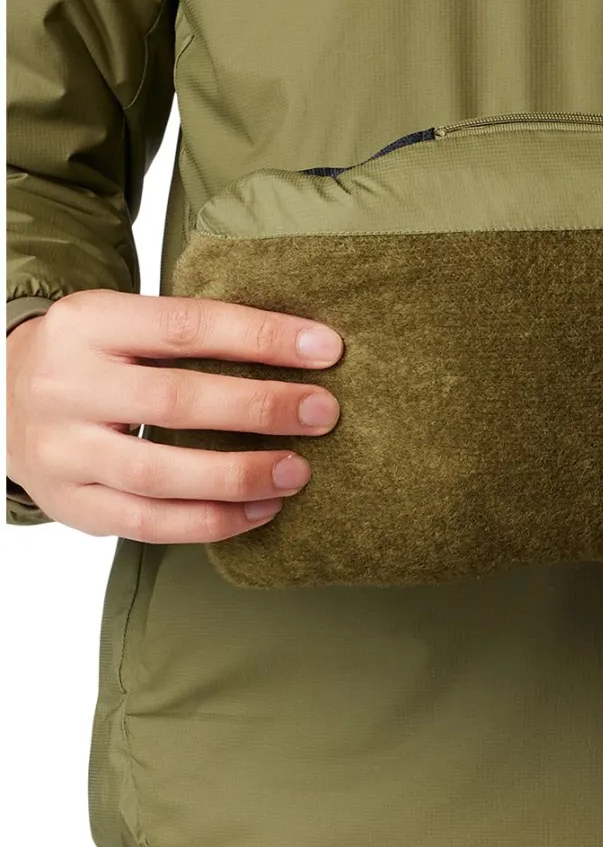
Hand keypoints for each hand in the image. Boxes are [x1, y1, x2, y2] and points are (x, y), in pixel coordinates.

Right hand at [7, 289, 343, 541]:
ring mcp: (62, 450)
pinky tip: (262, 510)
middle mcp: (66, 385)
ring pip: (159, 472)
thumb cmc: (93, 360)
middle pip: (175, 401)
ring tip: (298, 472)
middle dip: (259, 408)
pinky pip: (148, 523)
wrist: (0, 399)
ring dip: (240, 475)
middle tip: (322, 412)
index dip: (261, 337)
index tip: (327, 348)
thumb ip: (192, 336)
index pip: (186, 326)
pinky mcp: (71, 504)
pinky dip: (212, 521)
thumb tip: (304, 348)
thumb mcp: (125, 325)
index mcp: (88, 322)